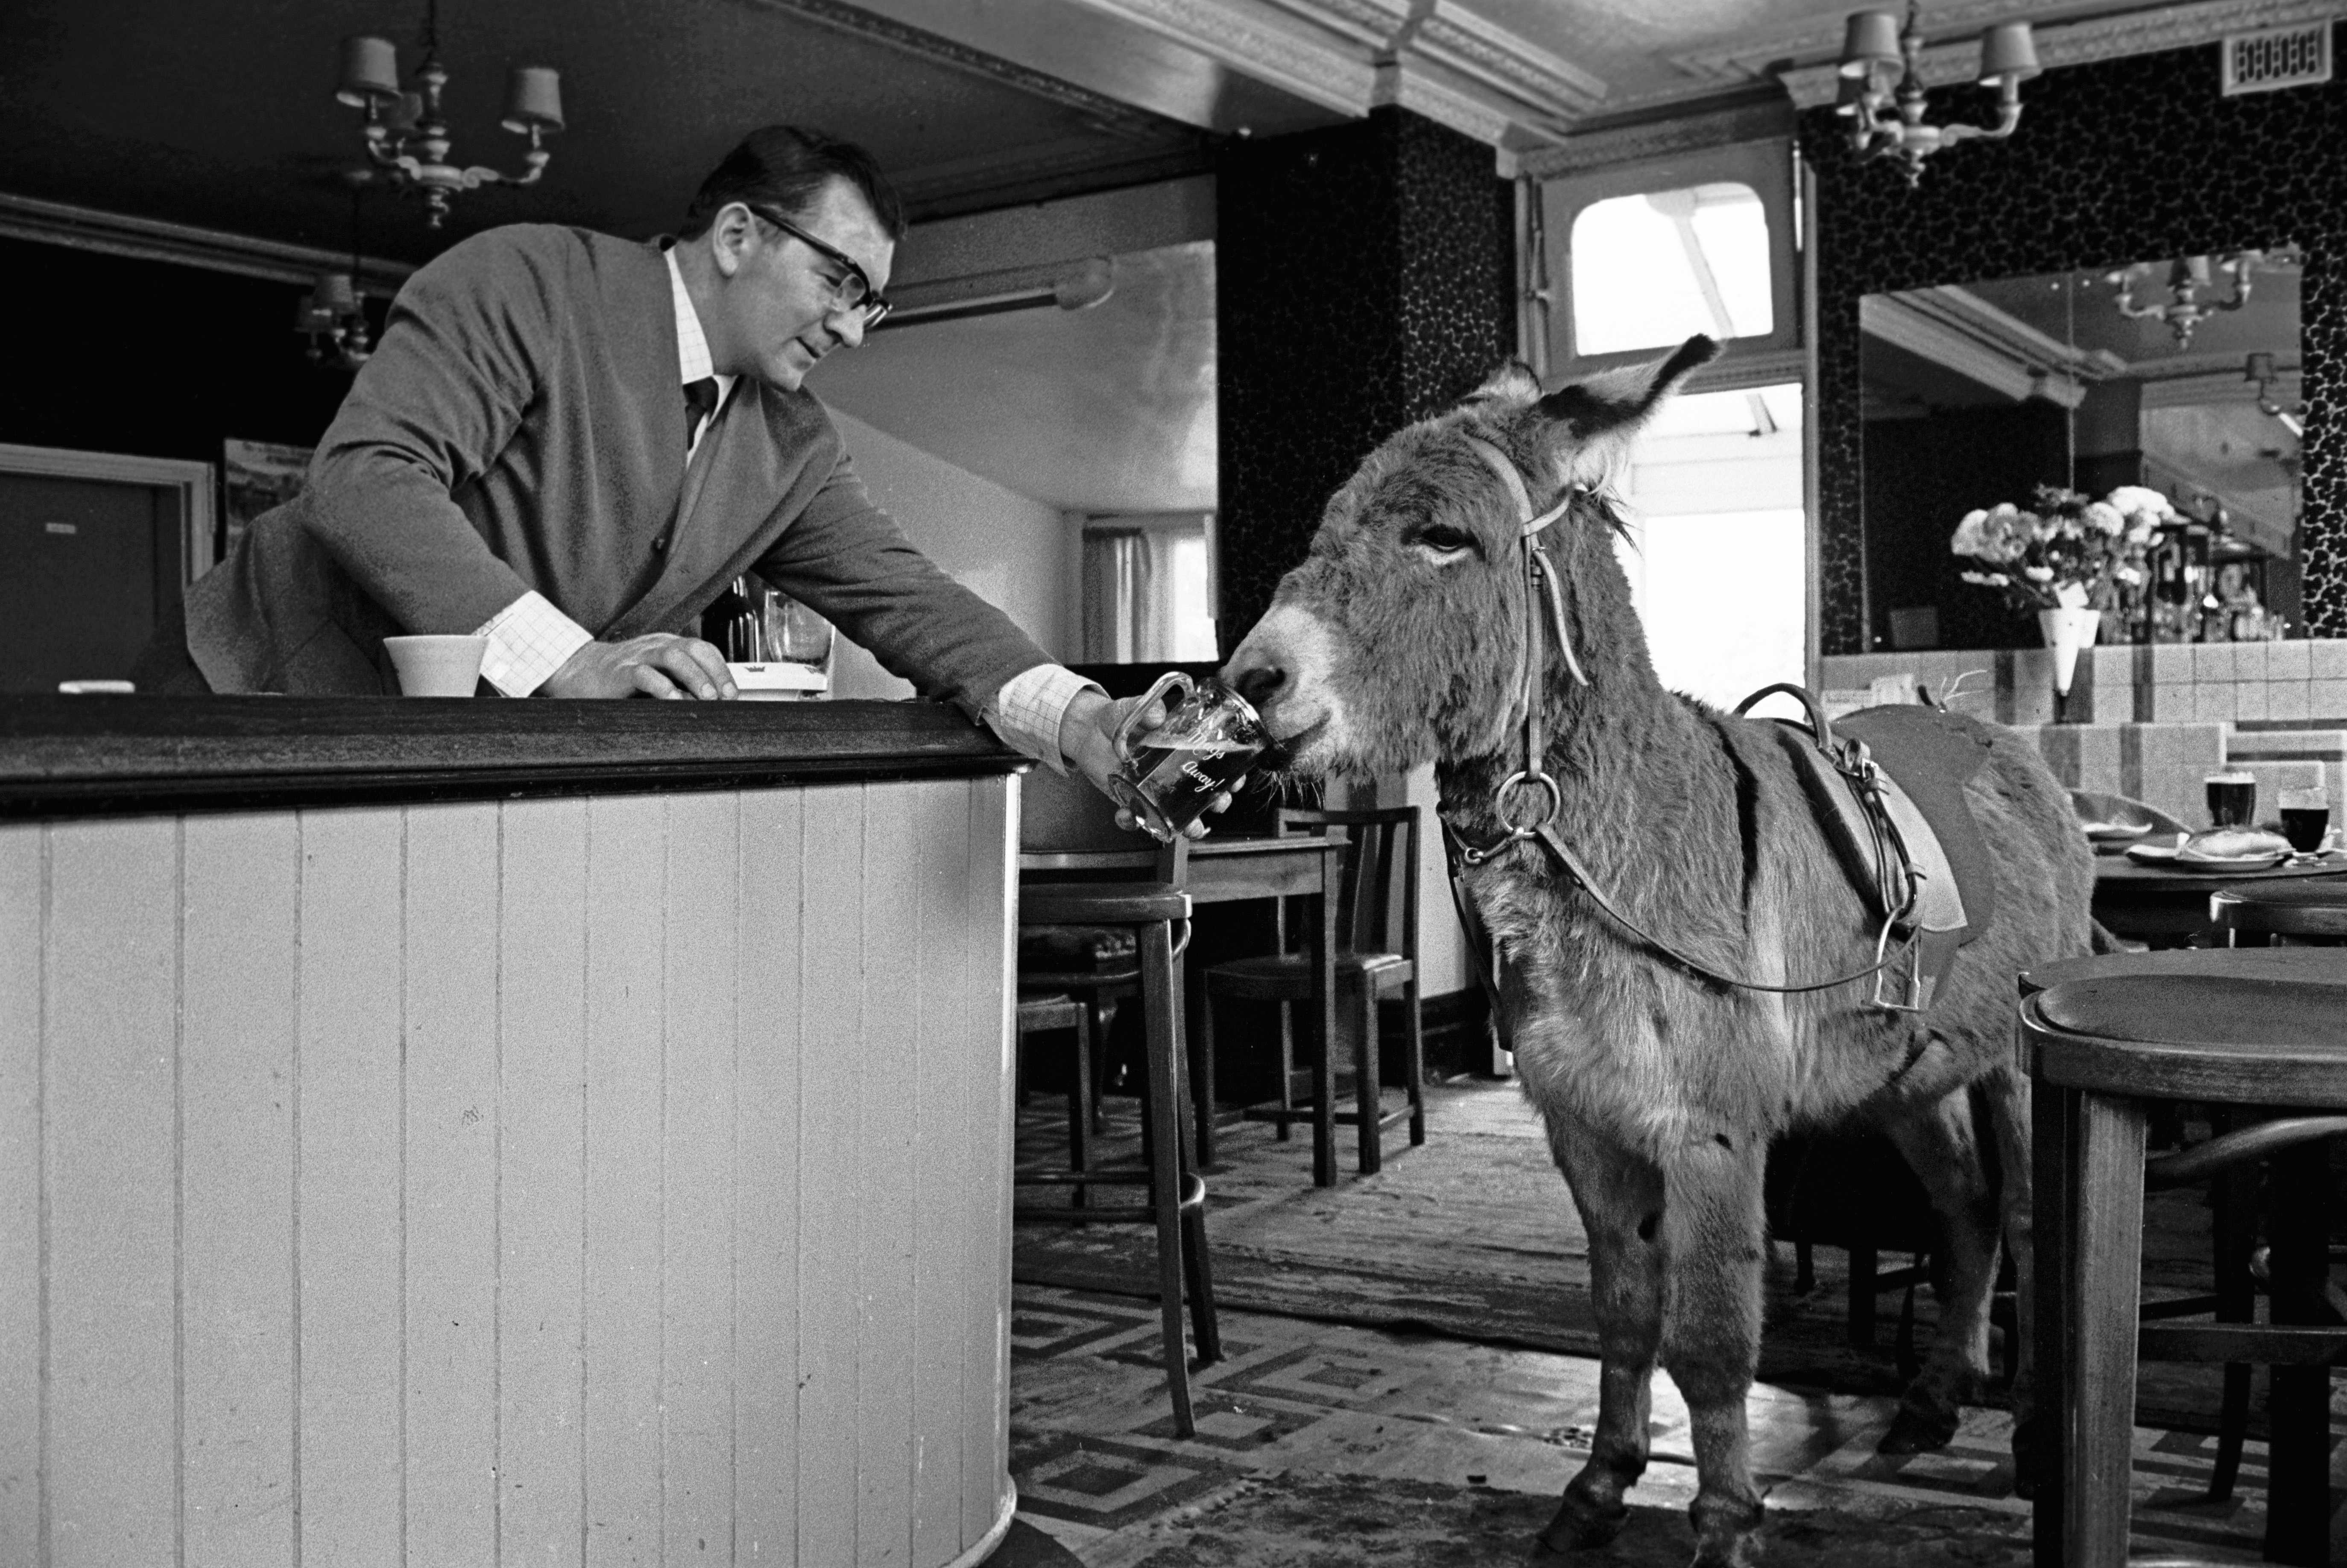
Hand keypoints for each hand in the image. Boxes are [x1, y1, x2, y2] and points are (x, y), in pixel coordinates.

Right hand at [538, 634, 737, 699]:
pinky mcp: (620, 672)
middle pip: (693, 649)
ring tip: (707, 698)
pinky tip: (672, 700)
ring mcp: (638, 657)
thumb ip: (681, 684)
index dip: (722, 669)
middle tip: (725, 696)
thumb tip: (713, 704)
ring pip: (672, 656)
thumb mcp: (657, 676)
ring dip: (694, 677)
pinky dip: (661, 686)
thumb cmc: (621, 678)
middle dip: (714, 672)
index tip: (733, 694)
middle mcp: (656, 646)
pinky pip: (643, 674)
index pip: (704, 649)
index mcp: (668, 645)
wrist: (577, 672)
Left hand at [1061, 689, 1237, 839]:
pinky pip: (1136, 817)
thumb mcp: (1131, 707)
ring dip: (1187, 824)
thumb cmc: (1116, 718)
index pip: (1213, 763)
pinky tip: (1128, 817)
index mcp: (1179, 748)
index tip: (1237, 780)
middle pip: (1202, 793)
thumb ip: (1145, 709)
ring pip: (1176, 813)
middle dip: (1215, 803)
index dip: (1230, 774)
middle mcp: (1170, 772)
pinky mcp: (1130, 798)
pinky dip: (1133, 822)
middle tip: (1218, 804)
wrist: (1087, 731)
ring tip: (1190, 828)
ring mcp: (1151, 788)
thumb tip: (1158, 716)